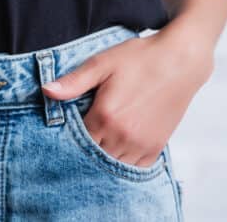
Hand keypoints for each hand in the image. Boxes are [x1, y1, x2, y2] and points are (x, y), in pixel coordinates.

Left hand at [40, 29, 213, 167]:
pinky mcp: (156, 146)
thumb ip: (73, 82)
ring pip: (113, 165)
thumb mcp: (101, 64)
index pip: (76, 140)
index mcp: (105, 116)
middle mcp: (123, 135)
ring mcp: (141, 144)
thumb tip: (46, 91)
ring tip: (98, 141)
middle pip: (93, 156)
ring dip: (103, 157)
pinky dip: (123, 163)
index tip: (63, 130)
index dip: (67, 137)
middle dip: (83, 149)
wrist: (180, 61)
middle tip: (79, 137)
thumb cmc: (139, 58)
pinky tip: (116, 149)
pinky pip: (135, 167)